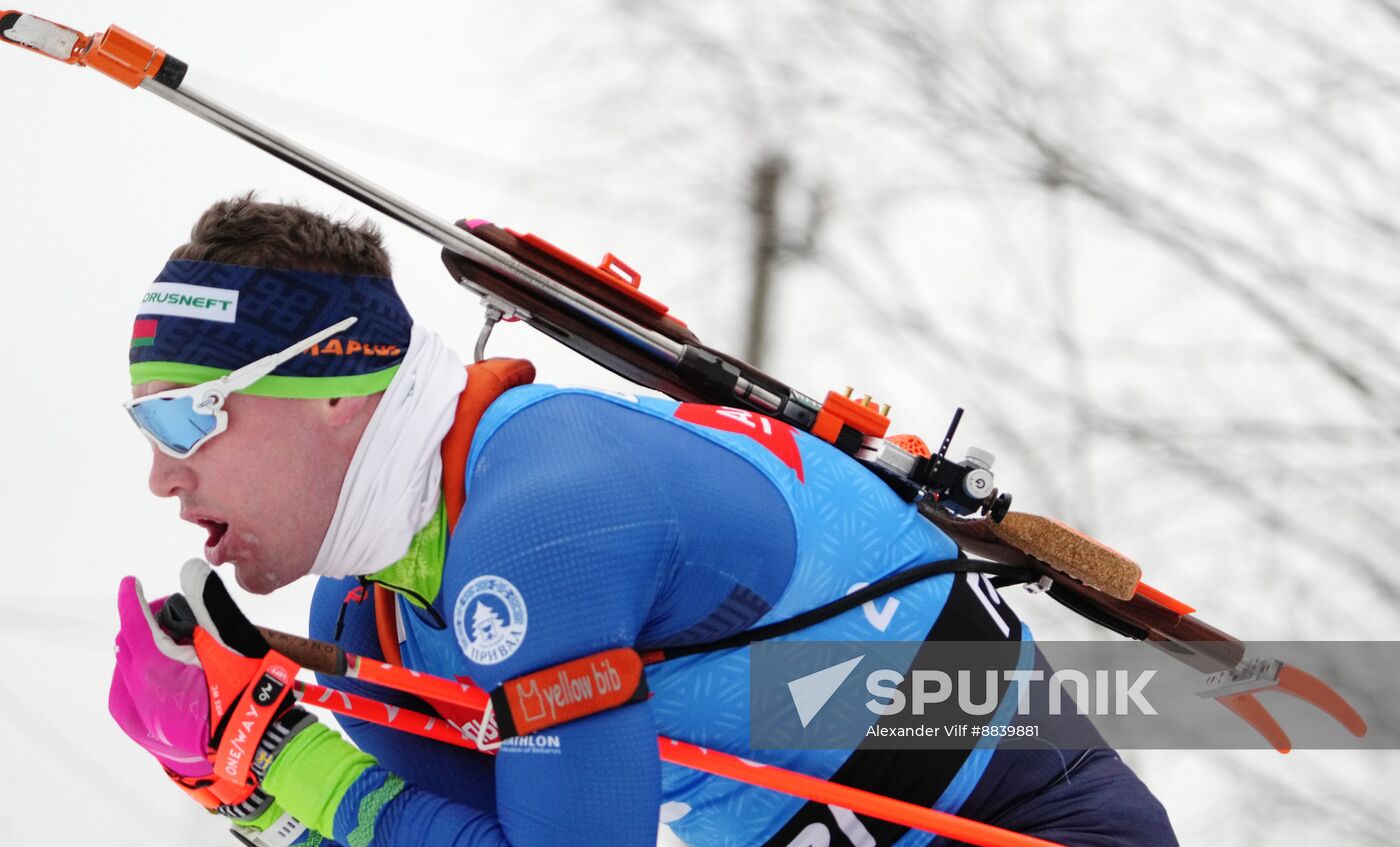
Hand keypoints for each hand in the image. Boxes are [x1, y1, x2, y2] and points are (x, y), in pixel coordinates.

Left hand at [108, 559, 314, 814]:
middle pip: (129, 646)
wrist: (256, 745)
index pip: (134, 624)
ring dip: (142, 653)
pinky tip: (162, 676)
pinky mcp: (149, 734)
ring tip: (174, 648)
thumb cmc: (248, 692)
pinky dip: (140, 679)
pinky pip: (130, 698)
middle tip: (176, 618)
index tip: (131, 582)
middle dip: (145, 625)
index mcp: (155, 669)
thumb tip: (190, 570)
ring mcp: (141, 719)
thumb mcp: (233, 642)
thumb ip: (209, 604)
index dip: (132, 599)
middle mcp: (138, 694)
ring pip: (127, 673)